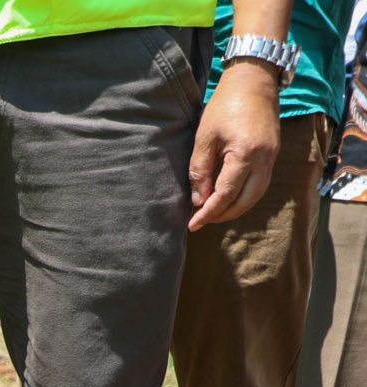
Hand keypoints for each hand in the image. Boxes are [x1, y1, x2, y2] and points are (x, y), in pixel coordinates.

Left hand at [190, 62, 282, 230]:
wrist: (254, 81)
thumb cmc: (225, 106)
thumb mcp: (204, 138)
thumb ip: (200, 171)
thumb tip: (199, 200)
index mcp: (246, 154)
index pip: (226, 195)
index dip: (208, 212)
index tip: (192, 224)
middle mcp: (265, 159)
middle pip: (246, 201)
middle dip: (223, 215)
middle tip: (202, 220)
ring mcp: (273, 156)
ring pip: (257, 195)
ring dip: (236, 207)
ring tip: (213, 212)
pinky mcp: (274, 153)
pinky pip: (262, 183)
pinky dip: (246, 195)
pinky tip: (229, 197)